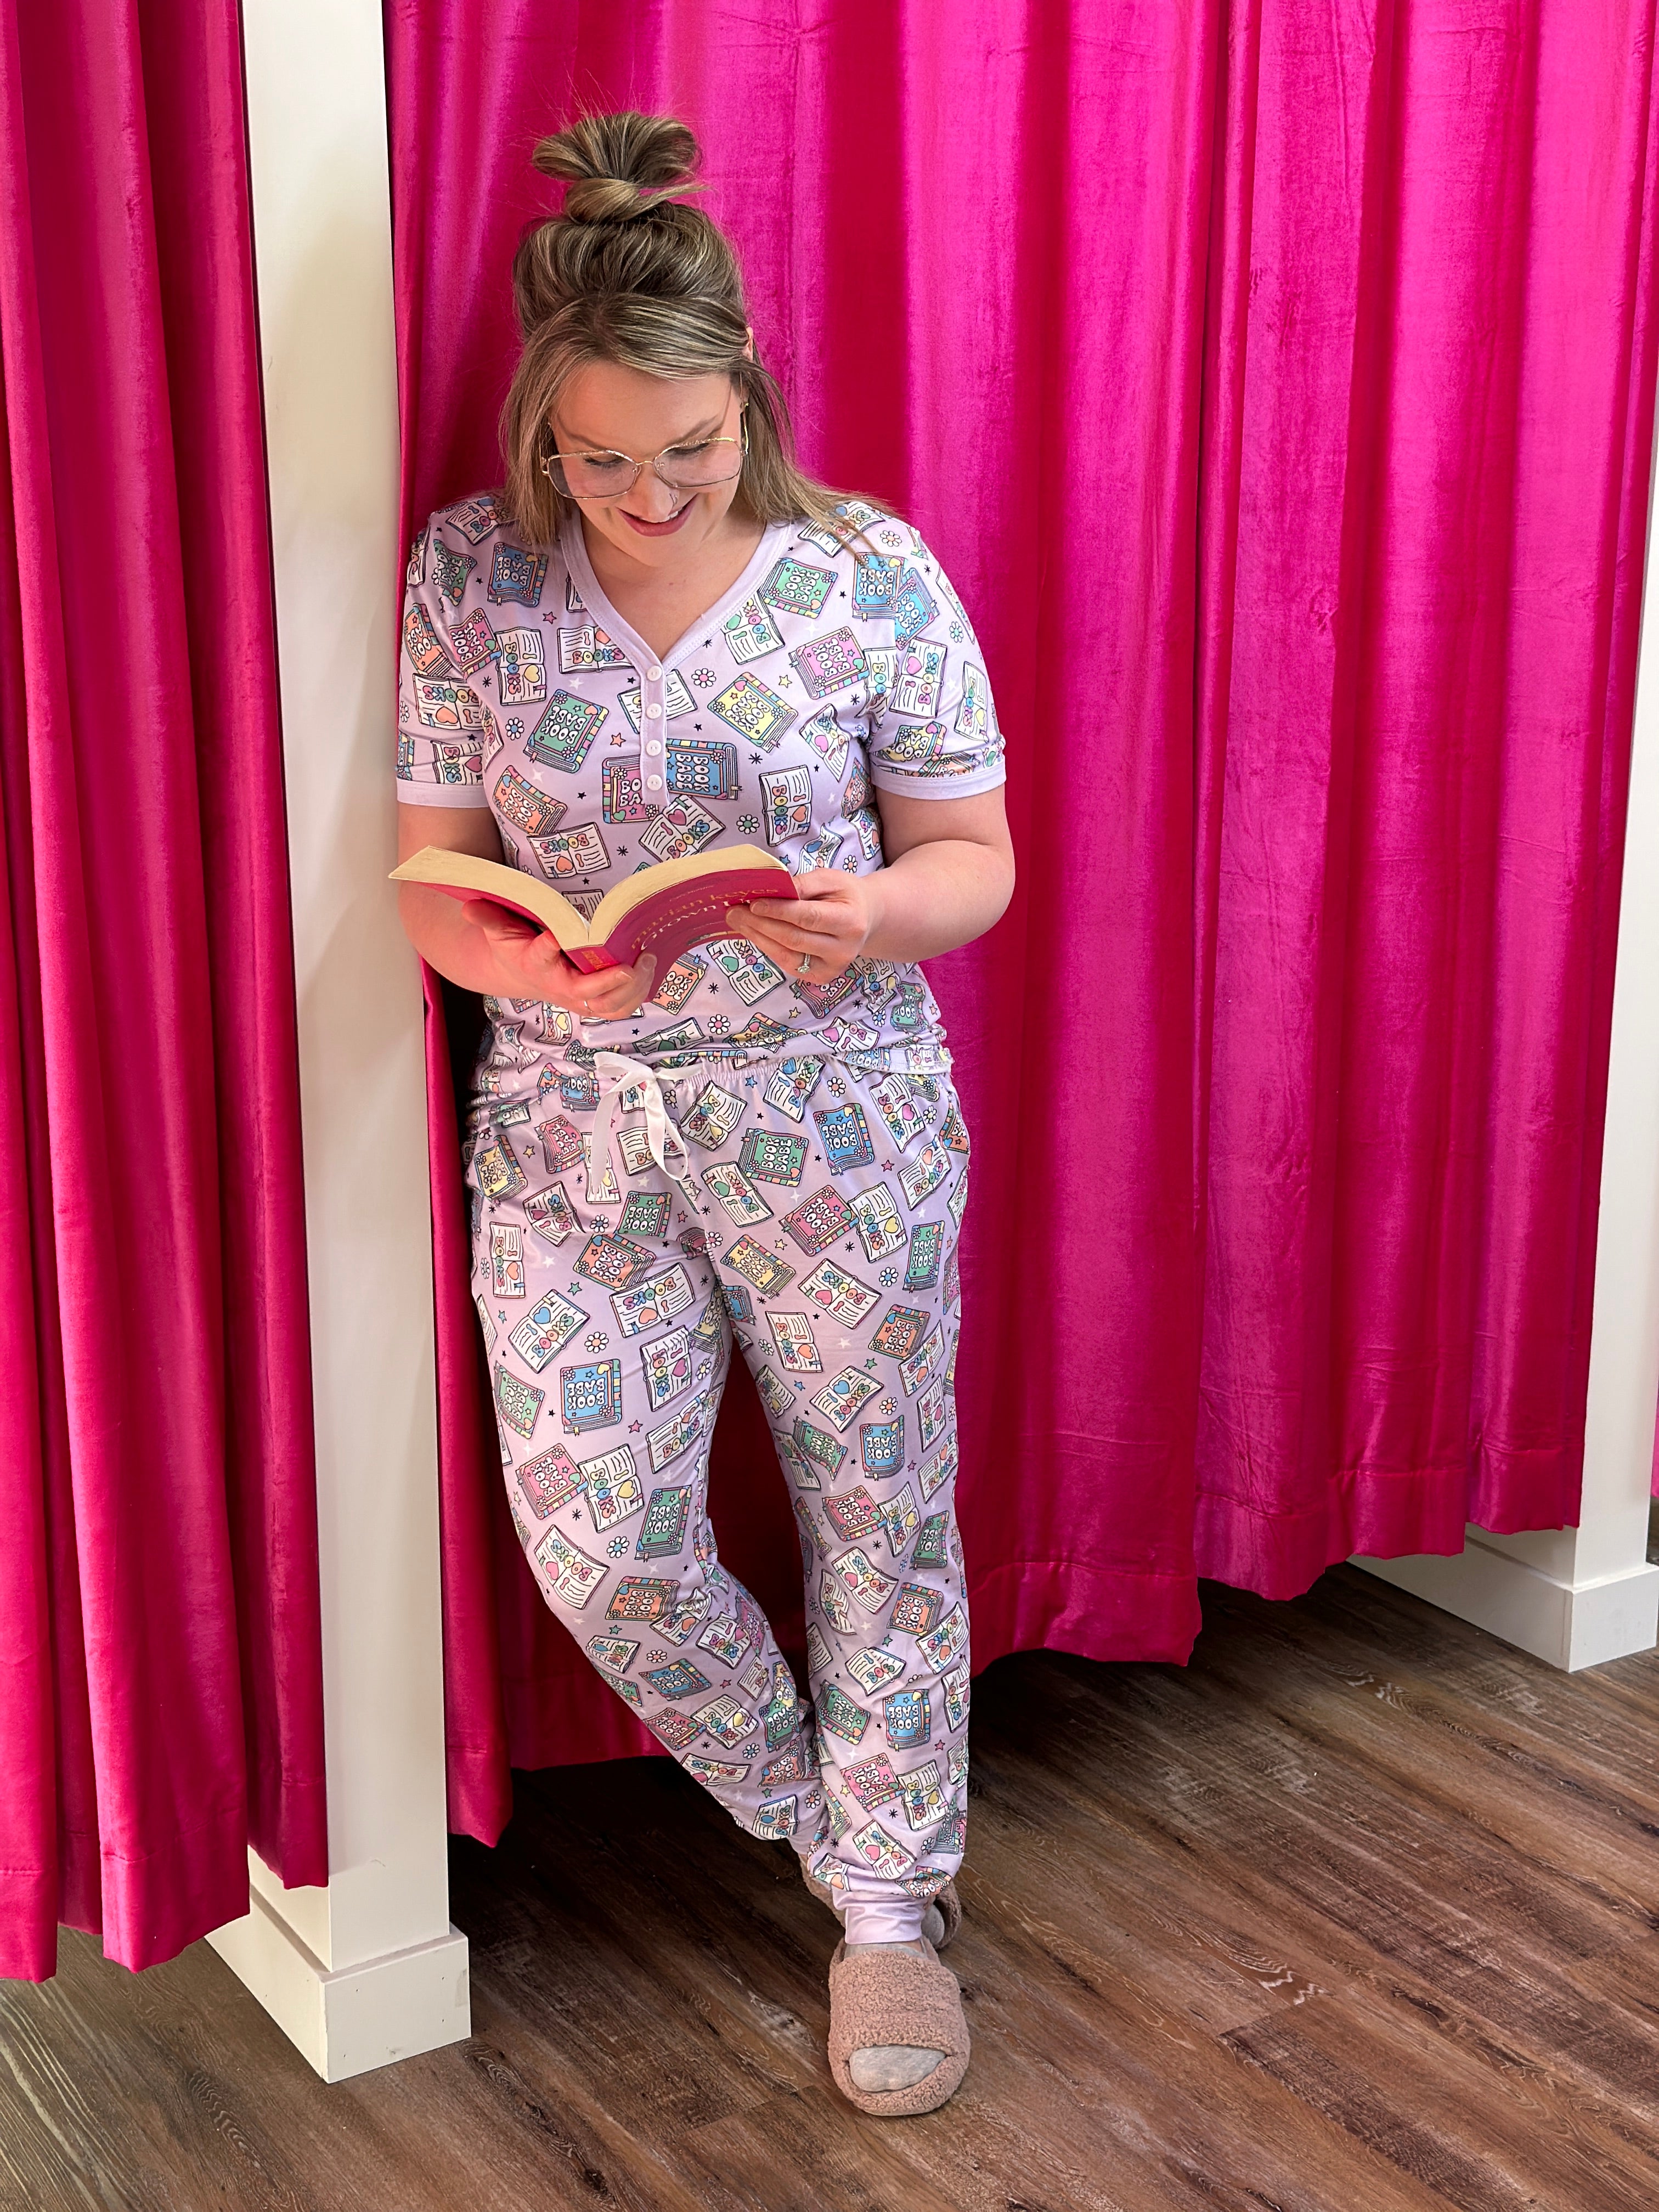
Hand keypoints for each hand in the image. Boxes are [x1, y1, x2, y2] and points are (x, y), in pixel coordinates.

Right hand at [462, 900, 656, 1018]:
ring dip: (631, 990)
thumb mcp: (498, 930)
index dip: (547, 949)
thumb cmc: (515, 947)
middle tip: (629, 964)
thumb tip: (469, 905)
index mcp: (534, 964)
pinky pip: (621, 1007)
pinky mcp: (596, 1001)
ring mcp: (580, 997)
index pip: (539, 958)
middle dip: (608, 982)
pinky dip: (638, 994)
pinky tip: (650, 970)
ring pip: (609, 1006)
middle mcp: (559, 986)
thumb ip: (488, 917)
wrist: (522, 974)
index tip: (554, 938)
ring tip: (647, 961)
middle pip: (585, 992)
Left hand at [724, 869, 880, 984]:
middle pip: (794, 939)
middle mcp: (844, 950)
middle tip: (734, 911)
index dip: (778, 911)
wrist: (865, 919)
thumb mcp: (829, 879)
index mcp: (850, 921)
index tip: (753, 903)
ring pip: (787, 956)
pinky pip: (788, 964)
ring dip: (758, 938)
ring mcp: (832, 968)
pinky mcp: (821, 977)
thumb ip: (802, 884)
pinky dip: (768, 948)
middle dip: (760, 924)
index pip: (808, 917)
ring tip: (737, 921)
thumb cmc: (844, 895)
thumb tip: (770, 891)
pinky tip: (754, 934)